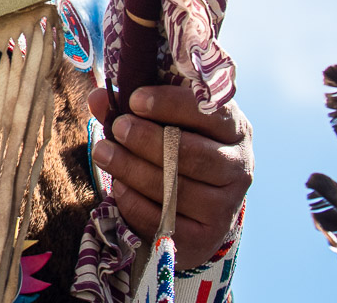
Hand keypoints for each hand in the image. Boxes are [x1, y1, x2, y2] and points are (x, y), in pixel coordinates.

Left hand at [87, 85, 251, 270]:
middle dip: (147, 139)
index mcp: (234, 130)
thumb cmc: (178, 150)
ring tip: (103, 153)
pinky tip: (119, 186)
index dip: (171, 104)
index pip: (209, 112)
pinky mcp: (207, 238)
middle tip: (117, 128)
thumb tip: (98, 98)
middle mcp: (238, 168)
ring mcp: (226, 206)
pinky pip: (164, 220)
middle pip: (191, 153)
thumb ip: (134, 110)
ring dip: (132, 168)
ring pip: (175, 188)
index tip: (134, 99)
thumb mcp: (166, 123)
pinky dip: (135, 202)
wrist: (197, 210)